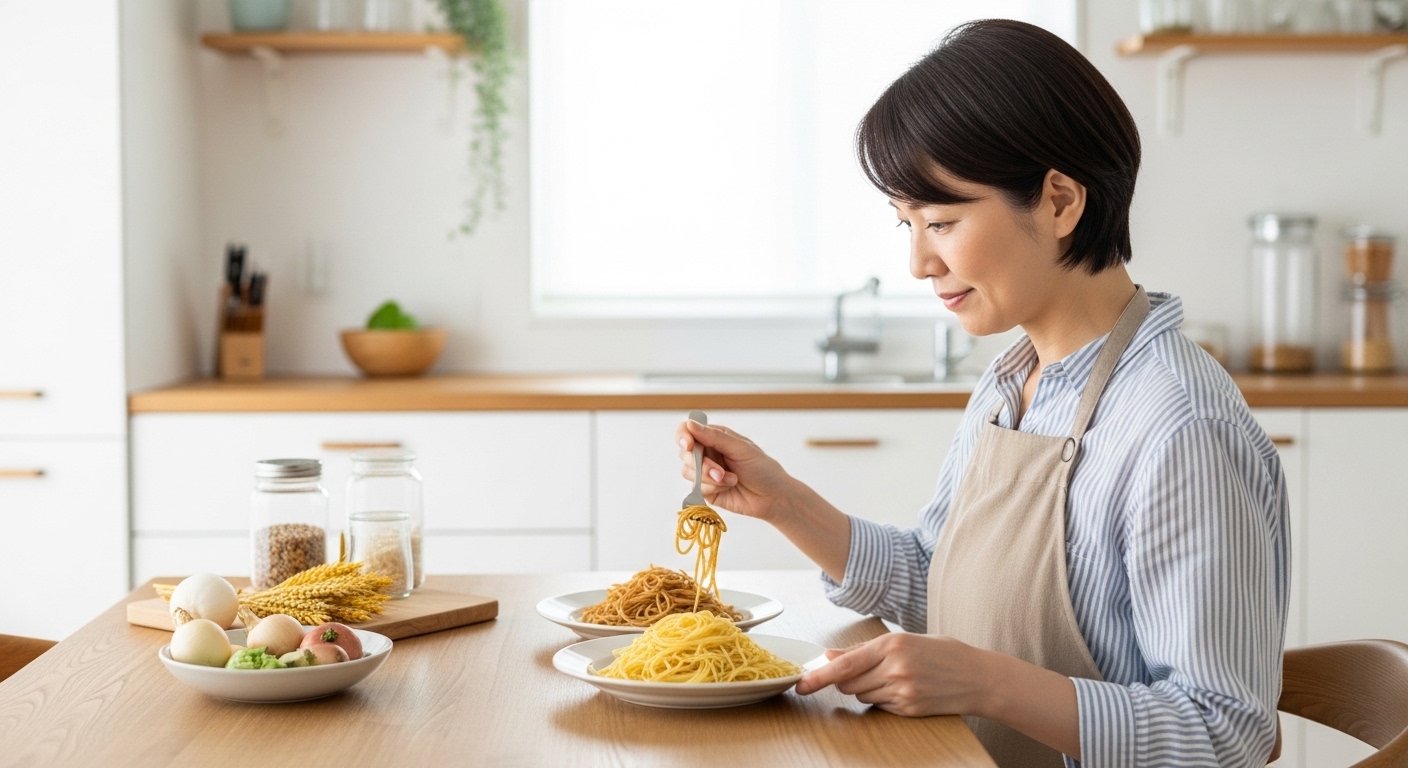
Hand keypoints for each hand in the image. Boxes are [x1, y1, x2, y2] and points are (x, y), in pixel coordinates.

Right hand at [676, 419, 799, 522]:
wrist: (772, 497)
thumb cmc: (762, 468)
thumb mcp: (741, 448)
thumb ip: (715, 437)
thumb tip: (690, 423)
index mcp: (715, 437)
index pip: (688, 431)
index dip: (683, 436)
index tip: (688, 445)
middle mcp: (707, 453)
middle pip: (685, 453)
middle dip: (701, 464)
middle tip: (720, 472)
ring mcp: (705, 472)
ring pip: (688, 472)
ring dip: (709, 478)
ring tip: (731, 480)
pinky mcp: (706, 490)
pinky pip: (696, 488)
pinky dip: (712, 488)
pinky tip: (728, 487)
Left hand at [793, 633, 992, 717]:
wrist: (980, 677)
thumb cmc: (944, 652)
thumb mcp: (905, 640)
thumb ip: (865, 650)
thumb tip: (831, 655)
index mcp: (892, 644)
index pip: (845, 665)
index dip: (819, 676)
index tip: (801, 684)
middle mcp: (895, 668)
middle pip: (849, 684)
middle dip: (848, 680)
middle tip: (868, 672)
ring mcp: (903, 691)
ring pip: (863, 696)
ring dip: (867, 690)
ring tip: (895, 678)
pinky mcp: (910, 709)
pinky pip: (881, 707)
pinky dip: (884, 700)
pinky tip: (905, 689)